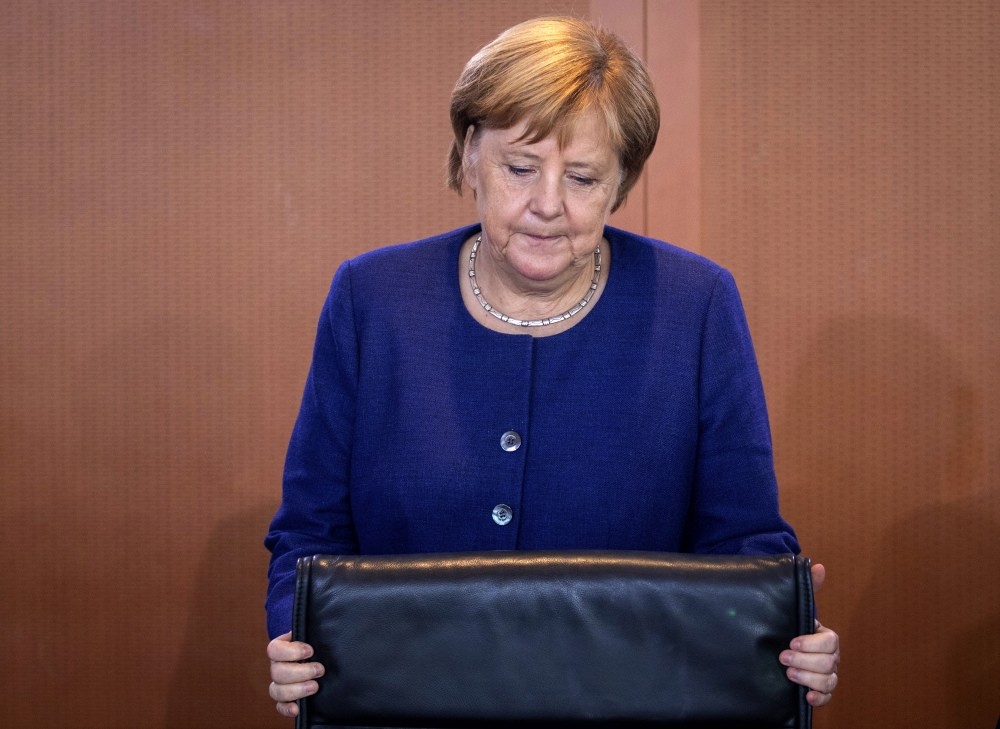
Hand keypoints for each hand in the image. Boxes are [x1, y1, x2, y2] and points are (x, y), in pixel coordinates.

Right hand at [267, 632, 324, 717]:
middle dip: (301, 672)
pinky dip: (286, 709)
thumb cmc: (317, 644)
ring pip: (276, 690)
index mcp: (280, 649)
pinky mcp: (285, 699)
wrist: (319, 657)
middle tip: (320, 670)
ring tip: (315, 687)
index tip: (310, 651)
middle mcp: (277, 666)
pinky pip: (279, 706)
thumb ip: (313, 632)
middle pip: (277, 672)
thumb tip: (323, 630)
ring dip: (296, 690)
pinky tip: (297, 709)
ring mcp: (279, 684)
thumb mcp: (314, 635)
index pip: (274, 649)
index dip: (291, 651)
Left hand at [779, 563, 839, 706]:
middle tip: (783, 657)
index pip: (830, 641)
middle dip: (805, 661)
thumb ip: (808, 588)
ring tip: (789, 673)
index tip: (791, 642)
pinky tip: (806, 696)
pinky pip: (826, 697)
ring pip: (829, 681)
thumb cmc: (790, 626)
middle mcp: (829, 657)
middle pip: (829, 663)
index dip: (811, 644)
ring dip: (809, 678)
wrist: (778, 646)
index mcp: (825, 637)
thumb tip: (819, 566)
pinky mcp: (818, 690)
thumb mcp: (796, 607)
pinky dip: (819, 698)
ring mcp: (825, 674)